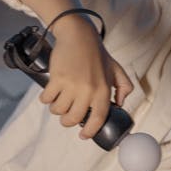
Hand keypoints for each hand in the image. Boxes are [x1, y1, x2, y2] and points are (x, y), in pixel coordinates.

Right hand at [40, 14, 132, 138]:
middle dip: (67, 122)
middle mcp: (88, 90)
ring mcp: (71, 85)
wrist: (78, 34)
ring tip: (58, 102)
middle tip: (66, 117)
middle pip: (74, 118)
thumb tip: (120, 104)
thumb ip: (123, 87)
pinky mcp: (57, 78)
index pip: (98, 119)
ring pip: (58, 110)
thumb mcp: (116, 69)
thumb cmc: (96, 52)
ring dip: (56, 110)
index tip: (84, 135)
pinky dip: (46, 99)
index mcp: (103, 90)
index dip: (90, 131)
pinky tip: (49, 95)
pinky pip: (47, 99)